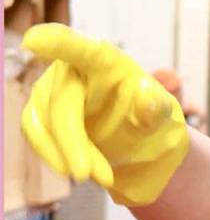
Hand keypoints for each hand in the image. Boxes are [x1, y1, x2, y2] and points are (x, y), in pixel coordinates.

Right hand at [20, 24, 189, 205]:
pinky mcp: (39, 109)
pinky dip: (53, 154)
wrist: (139, 140)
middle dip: (73, 142)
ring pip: (46, 122)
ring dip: (68, 154)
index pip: (83, 50)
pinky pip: (35, 131)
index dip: (59, 43)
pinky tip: (72, 169)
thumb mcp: (163, 116)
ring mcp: (51, 87)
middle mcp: (72, 67)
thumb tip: (148, 96)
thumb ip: (156, 107)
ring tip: (104, 178)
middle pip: (62, 104)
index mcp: (106, 60)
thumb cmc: (151, 118)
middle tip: (86, 176)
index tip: (36, 41)